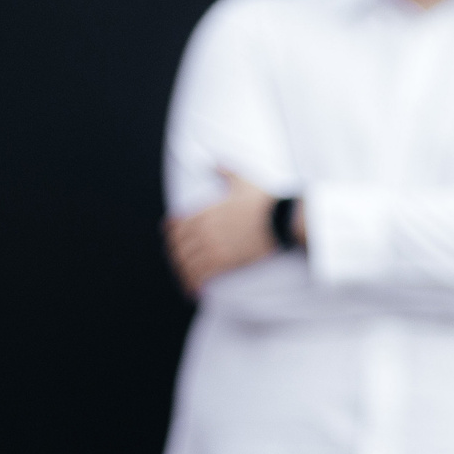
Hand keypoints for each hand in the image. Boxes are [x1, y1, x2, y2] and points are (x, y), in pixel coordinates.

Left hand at [165, 170, 282, 295]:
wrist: (282, 220)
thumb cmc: (264, 201)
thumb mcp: (243, 181)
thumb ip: (225, 171)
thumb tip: (213, 162)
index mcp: (205, 211)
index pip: (175, 226)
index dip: (171, 236)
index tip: (173, 242)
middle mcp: (204, 230)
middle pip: (178, 247)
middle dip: (177, 257)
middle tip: (181, 264)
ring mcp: (213, 246)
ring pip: (186, 263)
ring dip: (184, 273)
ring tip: (187, 281)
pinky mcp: (224, 261)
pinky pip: (200, 276)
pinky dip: (193, 284)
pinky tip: (194, 291)